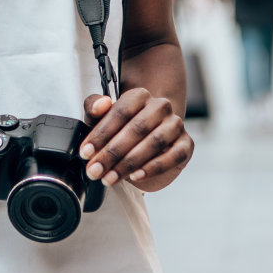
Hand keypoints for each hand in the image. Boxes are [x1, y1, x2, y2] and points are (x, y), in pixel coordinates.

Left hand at [79, 88, 193, 193]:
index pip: (120, 112)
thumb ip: (94, 107)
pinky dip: (154, 167)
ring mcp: (175, 124)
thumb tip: (100, 104)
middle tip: (95, 170)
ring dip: (130, 163)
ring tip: (111, 177)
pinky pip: (173, 156)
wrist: (146, 140)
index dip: (101, 134)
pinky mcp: (186, 144)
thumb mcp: (101, 118)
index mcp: (139, 95)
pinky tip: (136, 176)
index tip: (86, 152)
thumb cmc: (121, 128)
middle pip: (136, 128)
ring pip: (154, 142)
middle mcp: (160, 106)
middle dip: (112, 153)